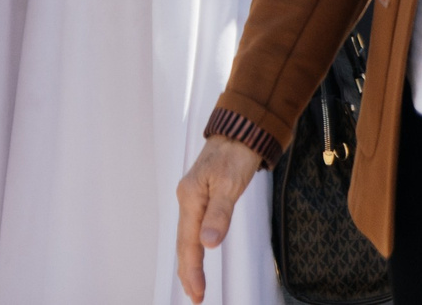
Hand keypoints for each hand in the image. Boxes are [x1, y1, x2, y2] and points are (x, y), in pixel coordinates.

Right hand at [174, 134, 265, 301]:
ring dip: (189, 262)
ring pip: (186, 236)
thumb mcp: (229, 185)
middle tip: (195, 297)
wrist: (238, 133)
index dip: (192, 269)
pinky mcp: (201, 197)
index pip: (188, 242)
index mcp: (190, 198)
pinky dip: (194, 246)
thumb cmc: (234, 156)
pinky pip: (193, 228)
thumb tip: (208, 245)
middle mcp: (187, 200)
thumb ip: (219, 215)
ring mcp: (193, 198)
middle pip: (183, 242)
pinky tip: (197, 253)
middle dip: (188, 271)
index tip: (197, 293)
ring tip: (193, 284)